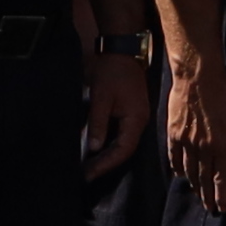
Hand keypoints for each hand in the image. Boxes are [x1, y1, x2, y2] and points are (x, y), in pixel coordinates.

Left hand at [78, 46, 148, 175]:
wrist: (121, 50)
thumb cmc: (112, 71)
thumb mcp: (101, 97)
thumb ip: (98, 123)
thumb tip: (93, 148)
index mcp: (136, 120)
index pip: (123, 150)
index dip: (106, 164)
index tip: (88, 174)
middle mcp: (139, 122)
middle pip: (124, 151)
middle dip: (105, 164)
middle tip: (85, 175)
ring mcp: (135, 118)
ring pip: (122, 144)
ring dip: (106, 156)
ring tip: (89, 166)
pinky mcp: (129, 113)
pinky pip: (120, 135)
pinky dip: (108, 144)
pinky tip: (96, 149)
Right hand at [167, 54, 225, 212]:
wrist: (198, 76)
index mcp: (223, 145)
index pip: (223, 177)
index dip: (223, 194)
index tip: (222, 208)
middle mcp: (204, 147)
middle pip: (205, 178)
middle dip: (207, 195)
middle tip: (209, 208)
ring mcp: (187, 141)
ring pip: (189, 170)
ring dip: (194, 184)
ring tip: (197, 194)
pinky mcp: (174, 133)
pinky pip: (174, 156)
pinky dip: (177, 168)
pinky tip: (180, 175)